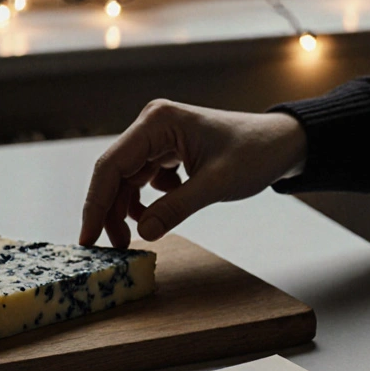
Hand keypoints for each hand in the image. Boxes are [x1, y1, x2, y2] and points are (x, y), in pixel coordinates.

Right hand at [80, 100, 306, 247]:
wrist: (281, 143)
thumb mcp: (217, 184)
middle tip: (110, 248)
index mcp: (158, 122)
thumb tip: (143, 234)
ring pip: (127, 179)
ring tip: (131, 241)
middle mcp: (152, 126)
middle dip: (109, 211)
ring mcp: (158, 138)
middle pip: (114, 173)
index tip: (87, 237)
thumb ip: (177, 208)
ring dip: (126, 210)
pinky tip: (158, 217)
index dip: (95, 203)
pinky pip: (144, 181)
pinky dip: (146, 203)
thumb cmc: (255, 152)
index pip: (112, 165)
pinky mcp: (167, 152)